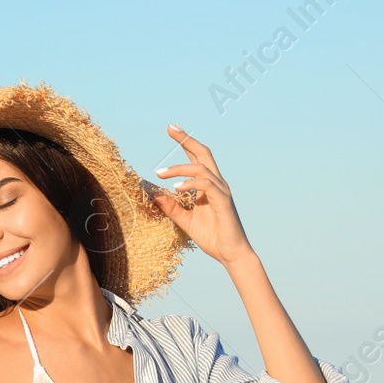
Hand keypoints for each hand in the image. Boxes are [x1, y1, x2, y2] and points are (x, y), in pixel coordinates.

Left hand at [152, 124, 254, 266]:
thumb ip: (171, 207)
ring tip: (160, 173)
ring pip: (201, 168)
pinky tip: (177, 188)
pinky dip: (191, 184)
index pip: (196, 158)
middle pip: (203, 153)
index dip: (185, 142)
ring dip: (179, 168)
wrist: (230, 254)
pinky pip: (206, 186)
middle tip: (170, 128)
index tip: (171, 129)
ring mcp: (221, 191)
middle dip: (187, 139)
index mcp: (208, 185)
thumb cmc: (211, 237)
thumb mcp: (184, 220)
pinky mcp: (223, 201)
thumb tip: (153, 193)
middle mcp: (216, 183)